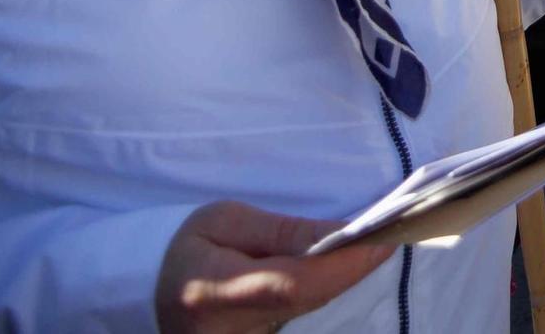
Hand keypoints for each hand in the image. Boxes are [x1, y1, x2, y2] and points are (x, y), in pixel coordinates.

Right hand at [154, 201, 392, 333]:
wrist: (146, 288)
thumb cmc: (183, 244)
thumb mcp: (223, 221)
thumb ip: (281, 231)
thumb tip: (340, 233)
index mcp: (214, 292)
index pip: (292, 283)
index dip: (342, 265)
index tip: (383, 239)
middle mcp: (230, 330)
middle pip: (309, 299)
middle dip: (354, 265)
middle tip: (398, 229)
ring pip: (310, 308)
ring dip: (346, 275)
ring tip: (381, 239)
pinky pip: (302, 313)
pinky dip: (328, 286)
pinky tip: (351, 261)